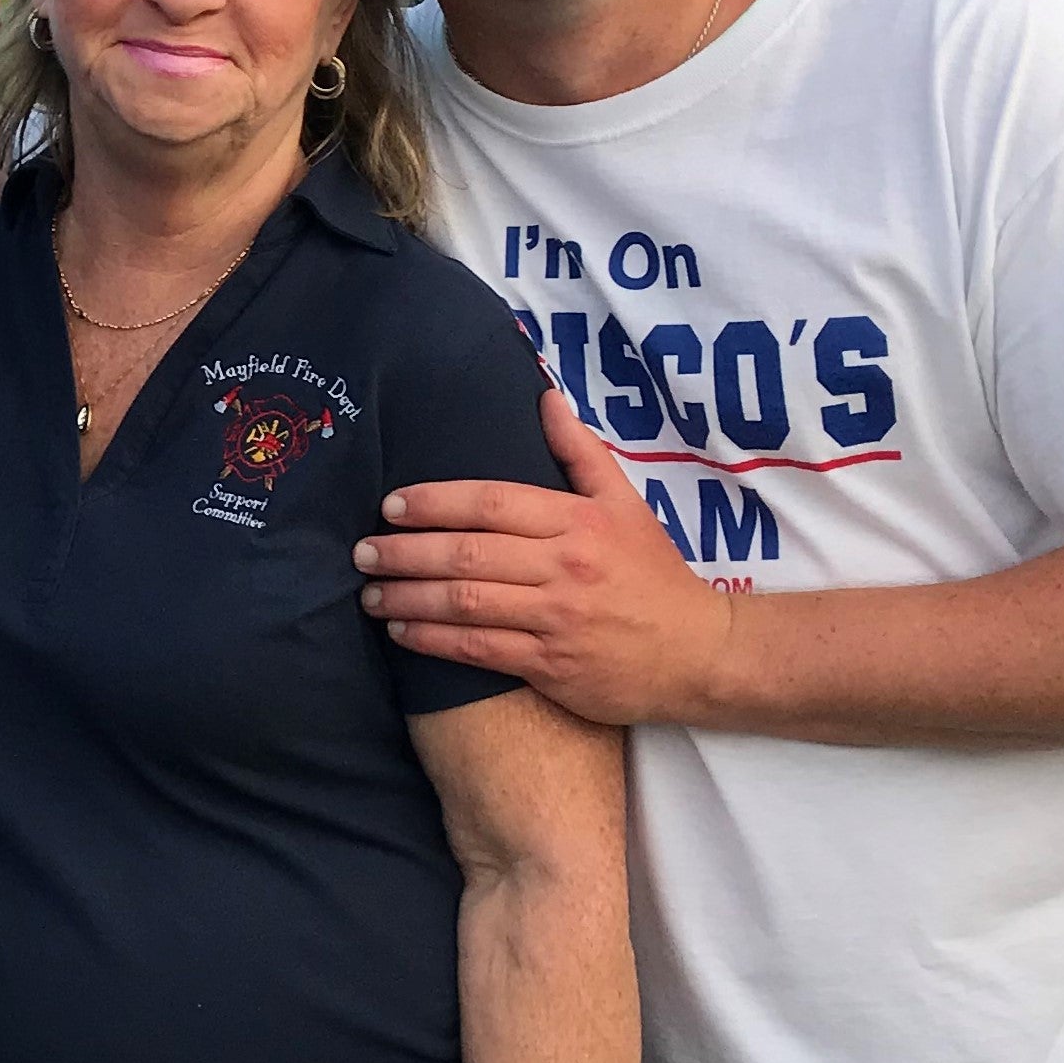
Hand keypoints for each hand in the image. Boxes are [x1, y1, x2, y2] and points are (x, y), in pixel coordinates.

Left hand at [351, 388, 735, 725]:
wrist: (701, 653)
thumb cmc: (654, 574)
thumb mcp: (626, 503)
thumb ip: (580, 452)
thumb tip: (543, 396)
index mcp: (578, 522)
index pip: (493, 503)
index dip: (436, 502)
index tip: (391, 504)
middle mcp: (565, 568)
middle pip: (469, 554)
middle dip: (406, 552)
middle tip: (362, 551)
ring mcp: (557, 620)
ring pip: (467, 603)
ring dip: (409, 598)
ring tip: (370, 593)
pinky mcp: (552, 667)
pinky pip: (480, 651)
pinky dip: (434, 641)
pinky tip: (402, 633)